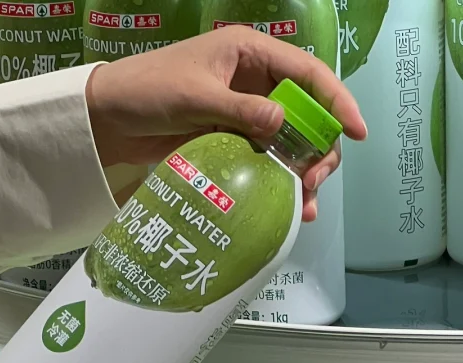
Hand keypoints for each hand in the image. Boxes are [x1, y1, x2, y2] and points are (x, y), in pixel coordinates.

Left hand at [85, 31, 366, 220]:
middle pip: (307, 113)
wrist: (106, 120)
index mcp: (251, 54)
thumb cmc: (147, 92)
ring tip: (303, 205)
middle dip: (319, 148)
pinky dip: (278, 183)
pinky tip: (286, 208)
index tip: (356, 131)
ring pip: (289, 142)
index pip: (309, 73)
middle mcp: (254, 82)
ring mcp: (243, 114)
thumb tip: (284, 124)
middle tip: (314, 183)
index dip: (337, 101)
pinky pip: (265, 160)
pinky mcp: (230, 142)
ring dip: (302, 172)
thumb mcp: (195, 97)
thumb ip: (241, 111)